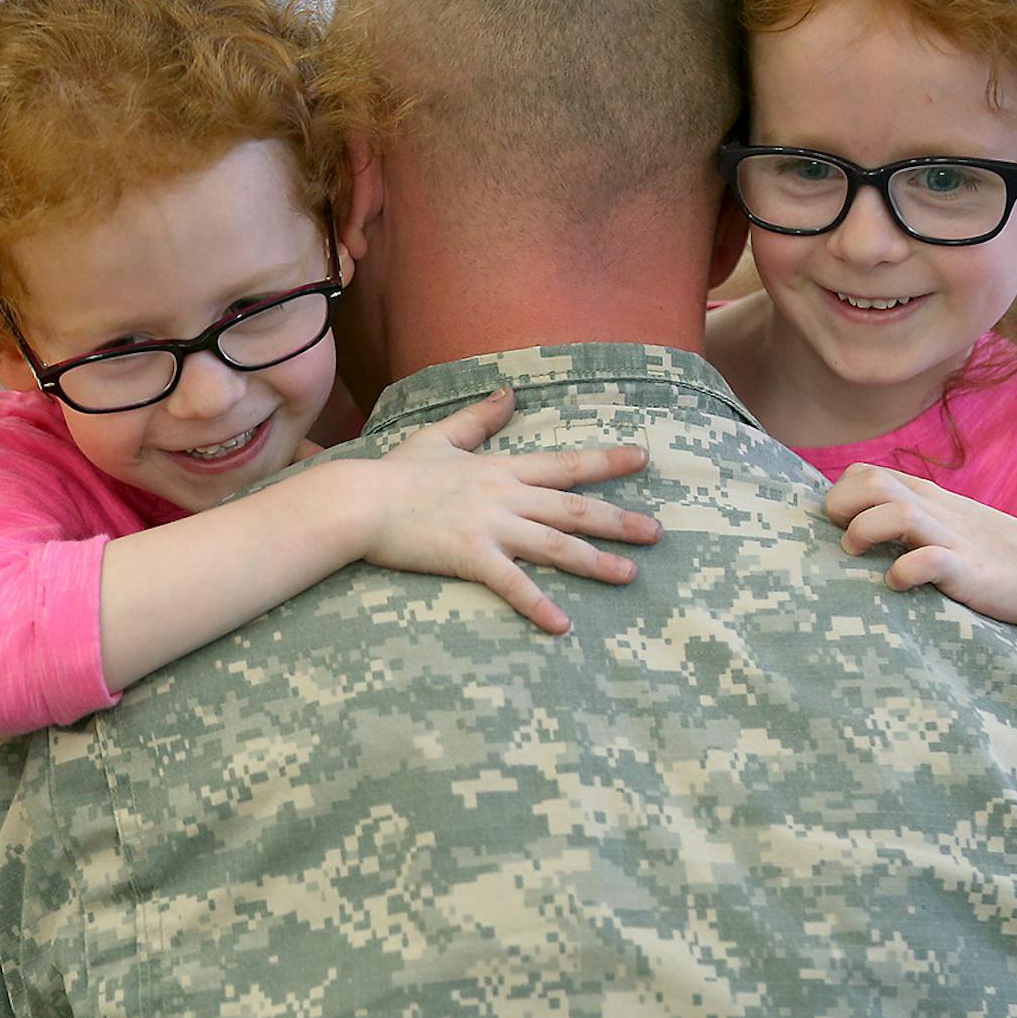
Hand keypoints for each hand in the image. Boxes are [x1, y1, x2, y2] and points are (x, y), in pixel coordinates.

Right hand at [351, 389, 660, 632]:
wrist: (357, 500)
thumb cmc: (394, 474)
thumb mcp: (440, 437)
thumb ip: (479, 418)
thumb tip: (508, 392)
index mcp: (501, 469)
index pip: (565, 464)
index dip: (606, 463)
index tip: (643, 458)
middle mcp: (506, 497)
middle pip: (574, 509)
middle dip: (619, 520)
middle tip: (658, 532)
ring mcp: (491, 527)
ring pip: (556, 545)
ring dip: (596, 562)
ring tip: (630, 575)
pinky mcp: (470, 556)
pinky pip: (512, 583)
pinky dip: (538, 604)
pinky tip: (562, 625)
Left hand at [824, 462, 1016, 645]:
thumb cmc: (987, 551)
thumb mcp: (944, 523)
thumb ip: (905, 518)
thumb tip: (856, 529)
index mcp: (925, 498)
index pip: (865, 473)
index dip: (840, 494)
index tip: (837, 526)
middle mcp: (934, 511)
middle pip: (873, 482)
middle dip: (841, 506)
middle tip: (841, 538)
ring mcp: (953, 539)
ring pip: (899, 514)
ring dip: (865, 531)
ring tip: (856, 553)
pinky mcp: (970, 570)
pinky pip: (931, 561)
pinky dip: (905, 570)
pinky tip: (896, 581)